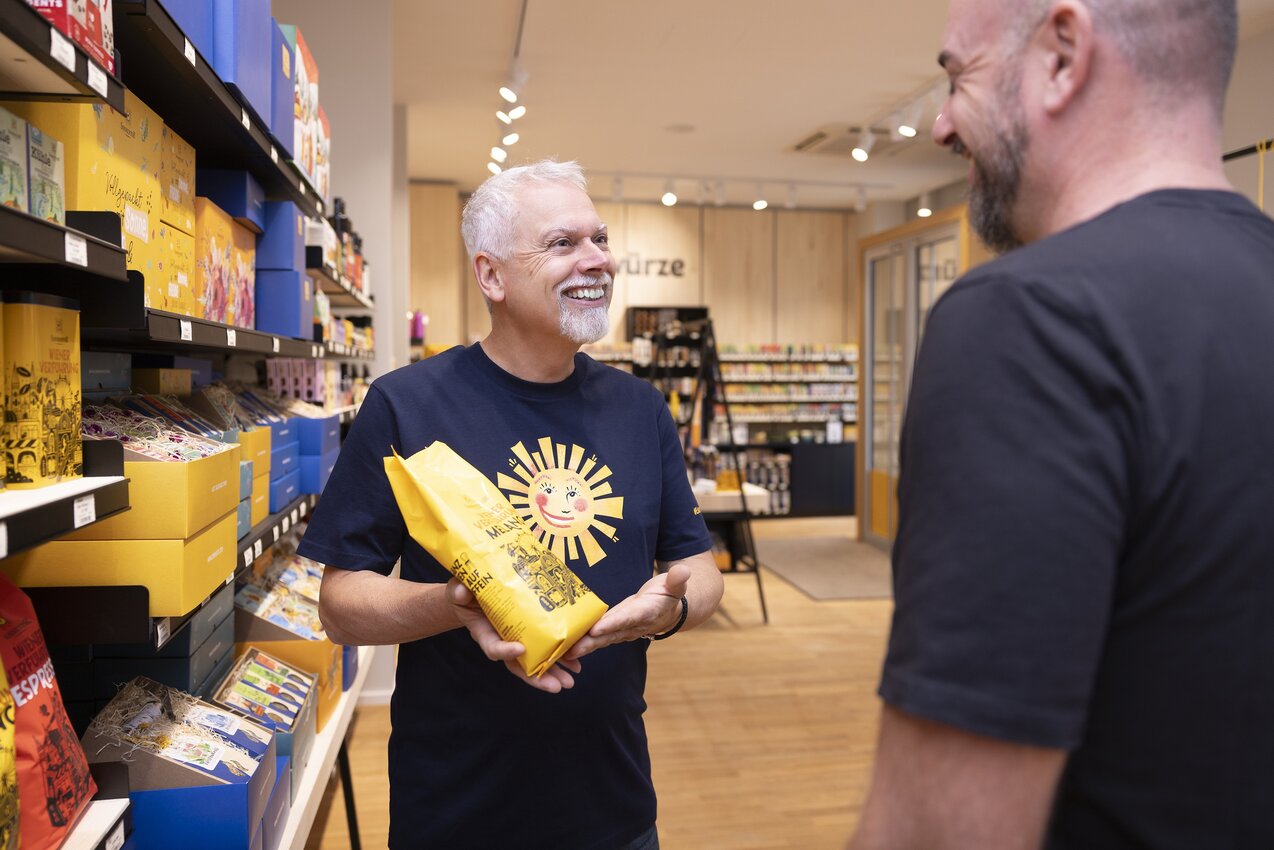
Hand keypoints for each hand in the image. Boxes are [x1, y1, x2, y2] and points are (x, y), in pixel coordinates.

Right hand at [446, 579, 581, 692]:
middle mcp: (502, 641)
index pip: (493, 647)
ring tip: (570, 681)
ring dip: (553, 673)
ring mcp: (516, 640)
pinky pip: (545, 649)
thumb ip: (458, 591)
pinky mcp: (530, 635)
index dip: (504, 651)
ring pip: (534, 662)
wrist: (477, 593)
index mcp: (484, 632)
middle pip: (518, 665)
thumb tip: (461, 592)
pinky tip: (575, 665)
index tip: (519, 649)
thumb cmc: (466, 593)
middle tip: (556, 686)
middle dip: (537, 677)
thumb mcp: (458, 589)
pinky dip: (560, 658)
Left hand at [563, 562, 690, 660]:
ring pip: (602, 639)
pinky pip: (599, 638)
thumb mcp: (675, 585)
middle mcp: (634, 625)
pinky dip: (585, 643)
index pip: (628, 618)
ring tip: (566, 651)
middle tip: (573, 648)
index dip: (613, 624)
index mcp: (647, 613)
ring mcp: (624, 630)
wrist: (670, 612)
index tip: (597, 628)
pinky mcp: (616, 630)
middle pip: (610, 634)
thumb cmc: (669, 595)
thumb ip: (677, 579)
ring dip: (585, 645)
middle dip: (592, 641)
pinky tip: (568, 648)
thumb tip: (683, 570)